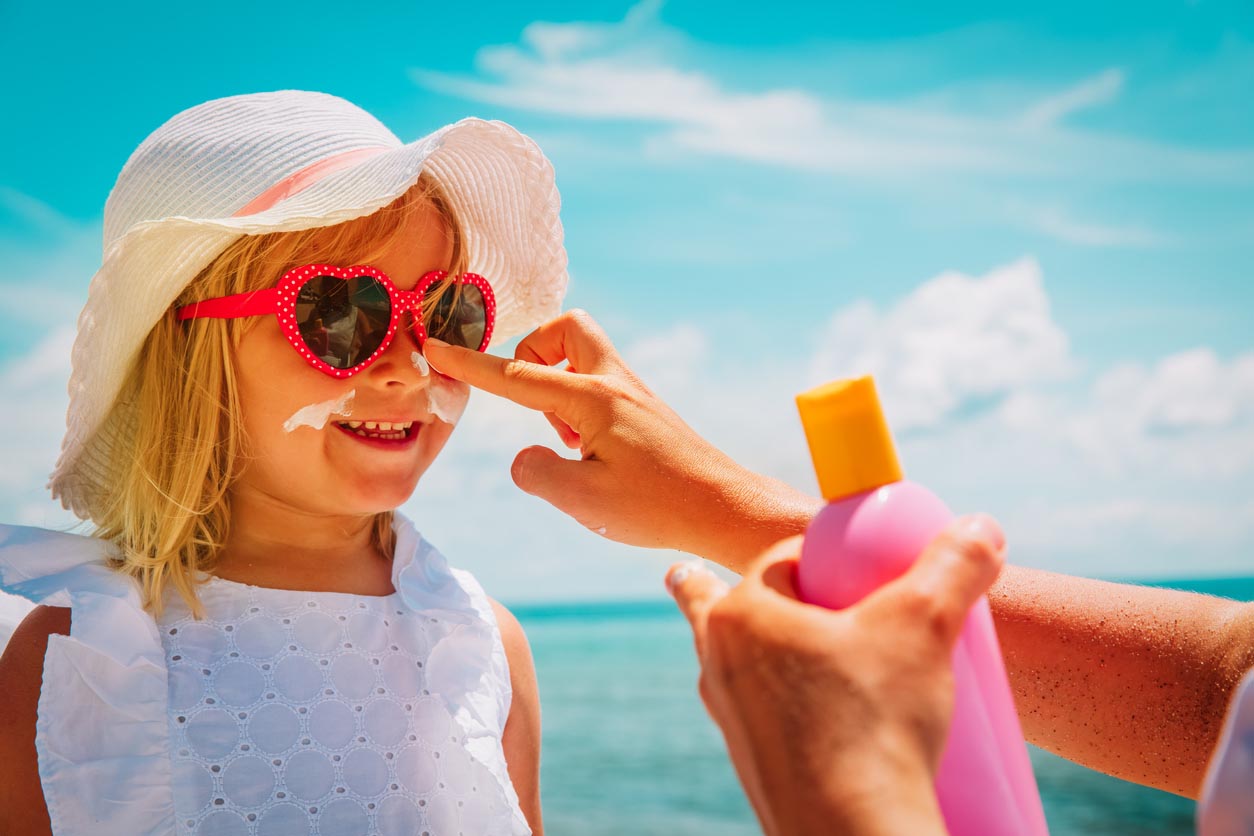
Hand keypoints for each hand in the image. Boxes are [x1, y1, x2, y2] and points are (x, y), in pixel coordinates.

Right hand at [423, 310, 820, 570]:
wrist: (724, 507)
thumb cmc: (657, 506)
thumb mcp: (582, 500)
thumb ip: (536, 473)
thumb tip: (524, 457)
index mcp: (592, 398)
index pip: (516, 375)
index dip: (470, 363)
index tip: (436, 346)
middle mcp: (614, 383)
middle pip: (564, 328)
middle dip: (534, 353)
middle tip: (538, 405)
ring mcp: (632, 393)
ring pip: (582, 354)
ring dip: (558, 385)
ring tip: (571, 443)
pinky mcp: (643, 409)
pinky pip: (598, 383)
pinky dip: (580, 405)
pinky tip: (593, 452)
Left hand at [666, 515, 1005, 835]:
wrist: (854, 835)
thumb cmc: (875, 724)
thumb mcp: (925, 626)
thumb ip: (954, 568)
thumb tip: (983, 526)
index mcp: (740, 618)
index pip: (781, 560)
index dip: (821, 552)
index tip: (855, 561)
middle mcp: (719, 666)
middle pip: (736, 608)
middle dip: (735, 590)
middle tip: (725, 578)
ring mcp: (731, 721)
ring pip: (740, 665)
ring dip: (752, 649)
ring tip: (752, 641)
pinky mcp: (755, 766)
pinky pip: (760, 717)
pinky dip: (775, 704)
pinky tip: (800, 714)